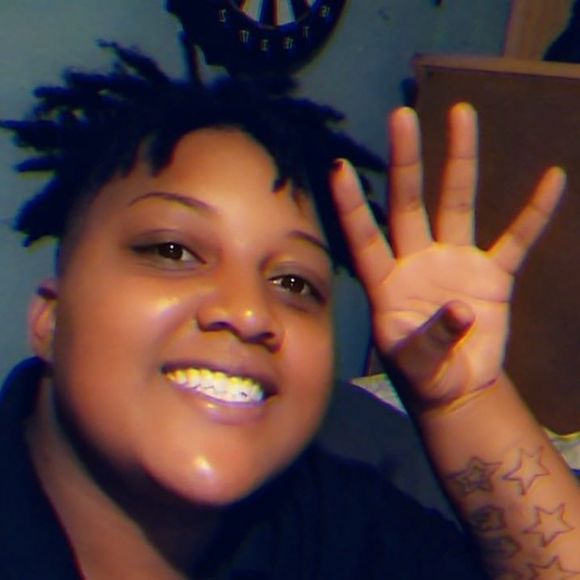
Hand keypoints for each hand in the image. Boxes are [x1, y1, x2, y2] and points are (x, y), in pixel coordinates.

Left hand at [331, 103, 564, 411]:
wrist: (456, 387)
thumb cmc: (424, 375)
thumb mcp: (418, 365)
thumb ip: (432, 339)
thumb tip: (459, 310)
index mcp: (386, 284)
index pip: (365, 237)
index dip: (353, 206)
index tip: (339, 167)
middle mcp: (416, 263)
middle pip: (408, 204)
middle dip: (406, 161)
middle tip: (401, 116)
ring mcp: (455, 264)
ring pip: (456, 204)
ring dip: (459, 162)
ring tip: (461, 114)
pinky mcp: (491, 276)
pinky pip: (516, 239)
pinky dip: (534, 214)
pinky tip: (552, 178)